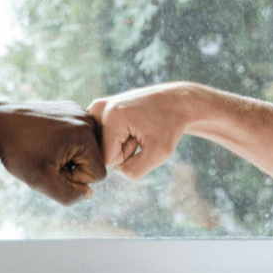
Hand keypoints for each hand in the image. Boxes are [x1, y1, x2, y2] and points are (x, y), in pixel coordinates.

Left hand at [0, 100, 106, 204]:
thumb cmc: (17, 150)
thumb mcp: (41, 181)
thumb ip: (69, 195)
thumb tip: (89, 192)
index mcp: (85, 135)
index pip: (98, 174)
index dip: (75, 179)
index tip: (52, 169)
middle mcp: (87, 119)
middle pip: (94, 160)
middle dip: (73, 167)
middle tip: (47, 159)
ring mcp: (79, 111)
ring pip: (86, 149)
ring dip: (69, 156)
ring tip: (46, 150)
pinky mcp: (70, 108)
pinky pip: (78, 136)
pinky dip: (65, 143)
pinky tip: (46, 140)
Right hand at [85, 82, 201, 179]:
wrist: (175, 102)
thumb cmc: (169, 126)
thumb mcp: (159, 153)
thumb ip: (135, 170)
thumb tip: (116, 170)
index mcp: (112, 116)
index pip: (107, 158)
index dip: (127, 156)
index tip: (141, 140)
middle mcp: (99, 108)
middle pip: (102, 151)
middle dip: (122, 149)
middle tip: (140, 134)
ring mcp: (97, 106)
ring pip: (102, 144)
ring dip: (119, 143)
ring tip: (136, 129)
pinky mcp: (99, 107)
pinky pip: (102, 136)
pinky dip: (116, 136)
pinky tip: (130, 125)